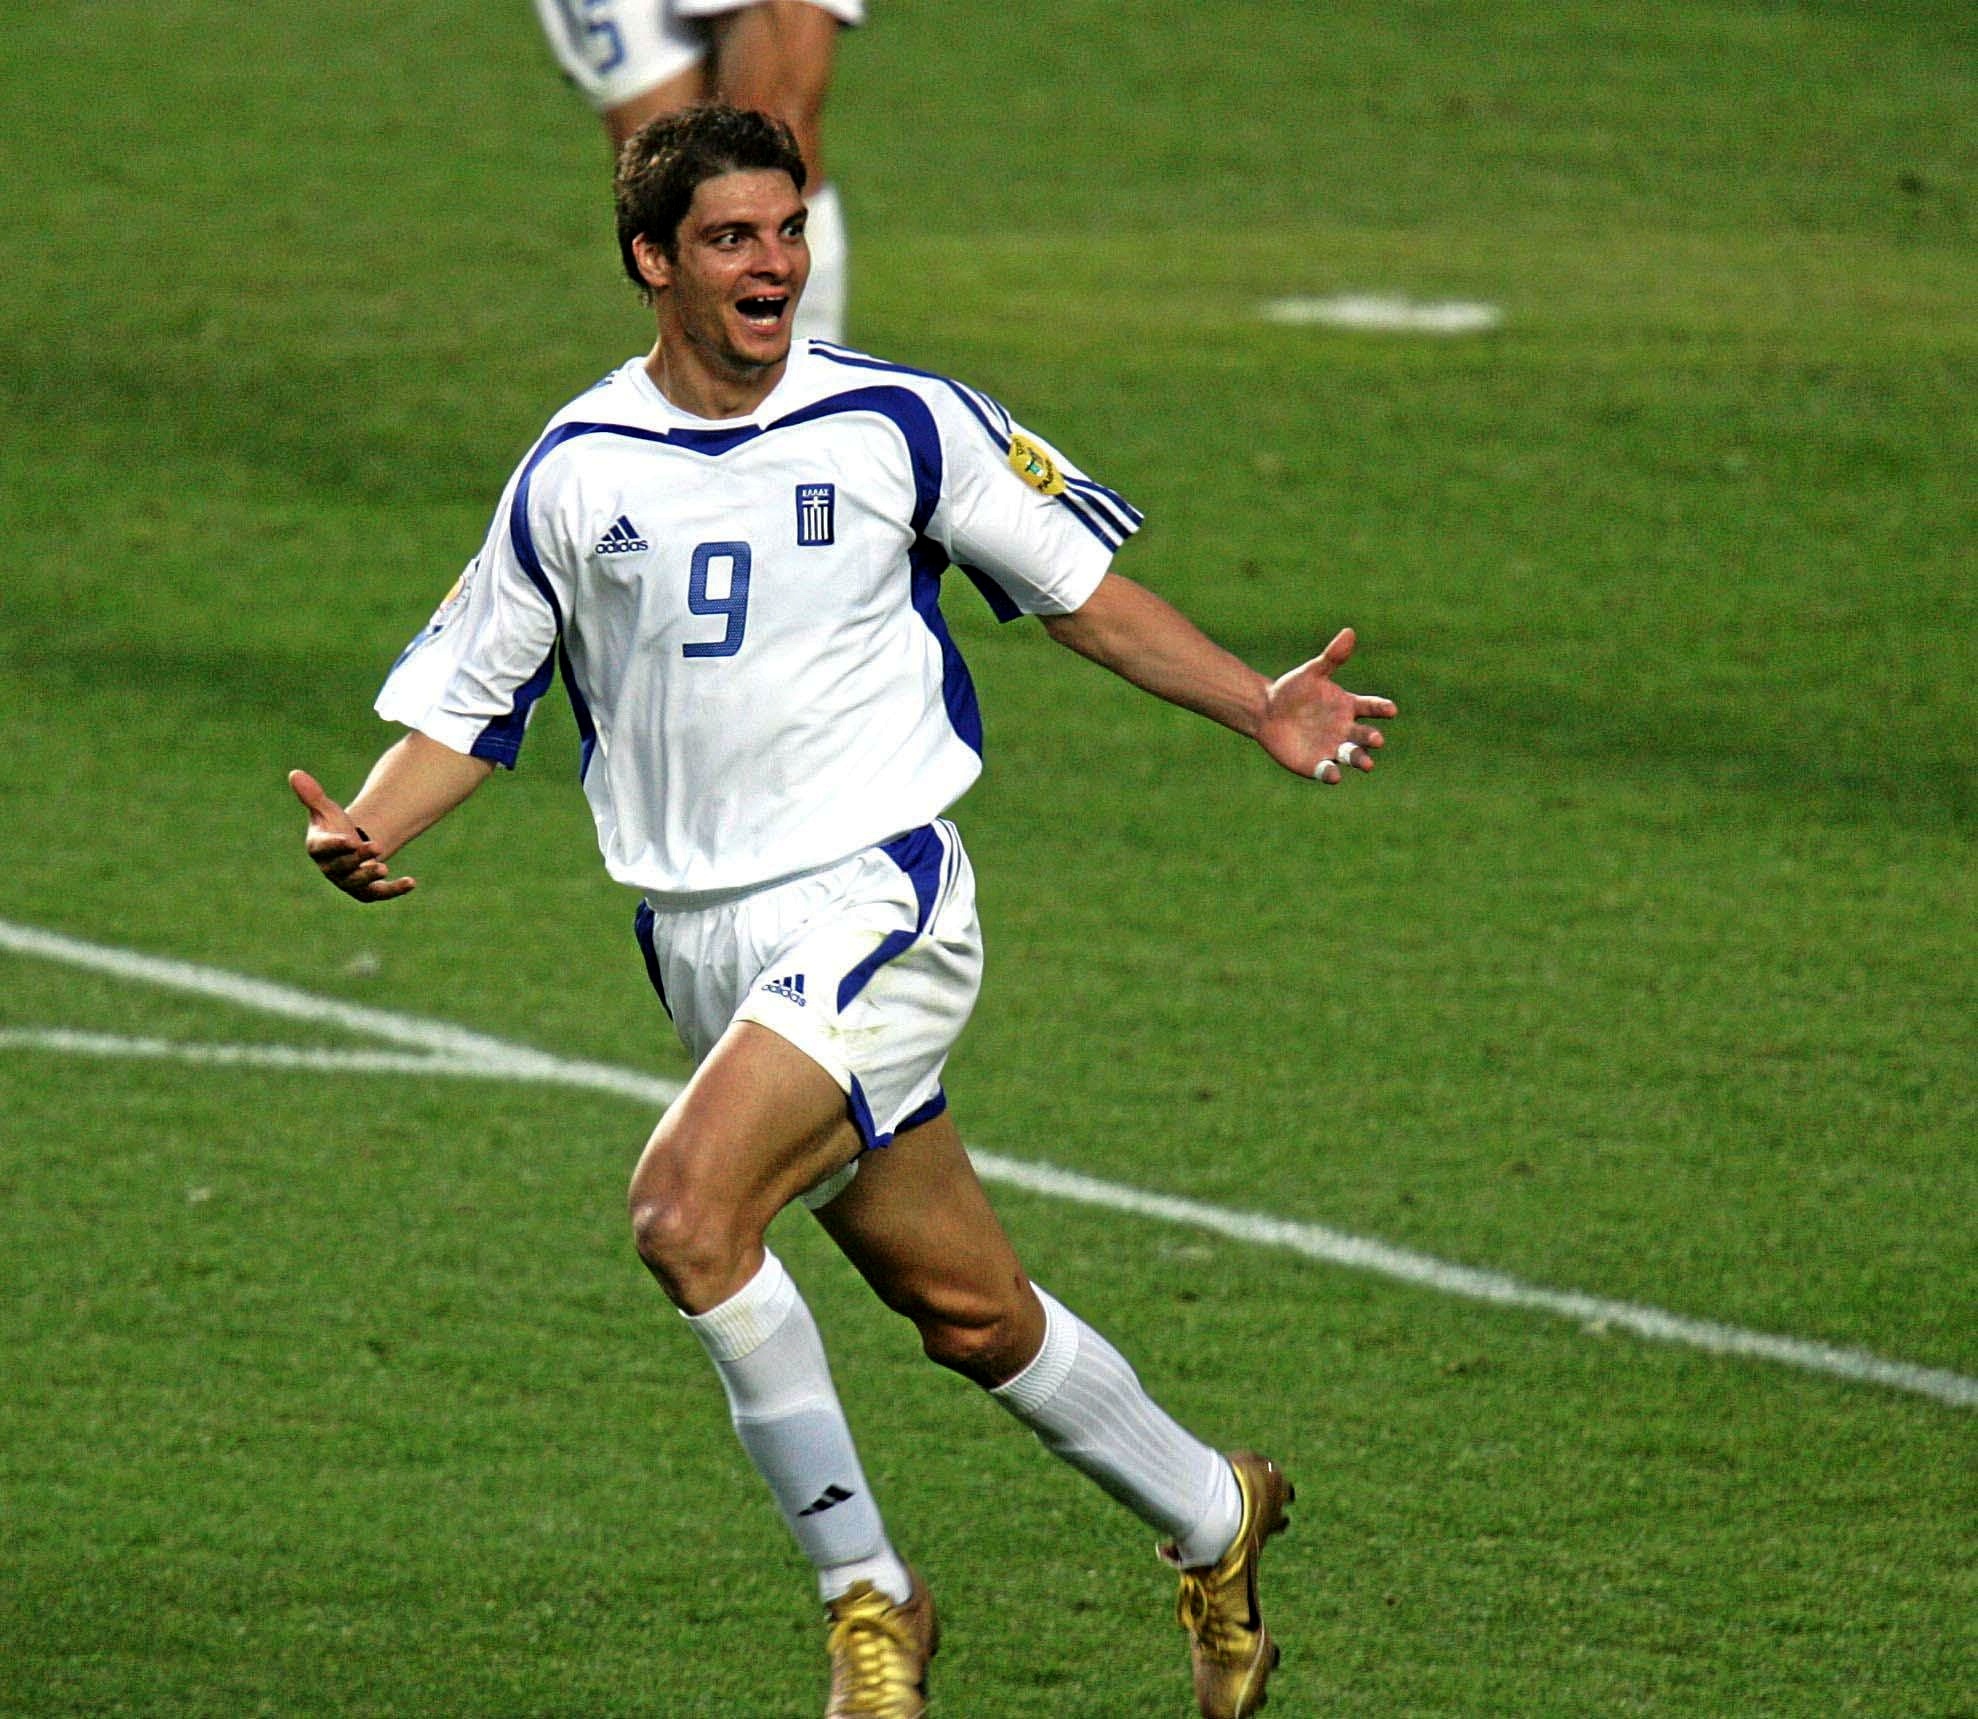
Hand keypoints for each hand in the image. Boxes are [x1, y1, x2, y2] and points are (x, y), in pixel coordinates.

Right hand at [289, 769, 416, 901]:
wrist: (351, 845)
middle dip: (359, 857)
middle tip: (378, 846)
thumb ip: (312, 795)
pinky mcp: (366, 891)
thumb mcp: (325, 809)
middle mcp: (330, 868)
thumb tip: (295, 773)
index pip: (323, 848)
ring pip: (358, 883)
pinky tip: (412, 882)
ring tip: (385, 868)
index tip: (349, 840)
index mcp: (318, 848)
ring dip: (371, 876)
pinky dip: (394, 890)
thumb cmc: (334, 825)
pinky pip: (379, 893)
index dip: (335, 845)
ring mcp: (348, 881)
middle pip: (343, 866)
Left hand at [1255, 628, 1397, 783]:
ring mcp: (1333, 748)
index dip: (1382, 708)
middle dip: (1372, 739)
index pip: (1372, 707)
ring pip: (1352, 756)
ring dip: (1360, 759)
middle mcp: (1346, 729)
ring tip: (1366, 763)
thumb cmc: (1292, 690)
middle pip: (1365, 736)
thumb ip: (1332, 657)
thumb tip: (1349, 632)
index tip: (1390, 709)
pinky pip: (1327, 771)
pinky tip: (1334, 774)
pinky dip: (1332, 774)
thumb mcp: (1311, 672)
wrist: (1267, 711)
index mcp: (1349, 706)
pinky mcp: (1316, 764)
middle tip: (1376, 739)